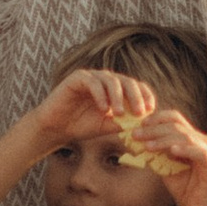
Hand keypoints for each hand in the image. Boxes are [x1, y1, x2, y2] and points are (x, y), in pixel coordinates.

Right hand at [36, 68, 154, 151]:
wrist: (56, 128)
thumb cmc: (81, 126)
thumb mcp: (107, 126)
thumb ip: (123, 123)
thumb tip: (144, 124)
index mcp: (116, 90)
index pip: (135, 87)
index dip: (145, 95)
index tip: (150, 110)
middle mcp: (106, 80)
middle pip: (127, 81)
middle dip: (136, 96)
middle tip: (140, 112)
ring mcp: (92, 77)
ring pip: (111, 80)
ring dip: (118, 96)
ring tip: (120, 113)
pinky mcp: (78, 78)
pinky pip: (93, 82)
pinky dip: (101, 95)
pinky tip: (104, 109)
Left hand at [116, 108, 206, 205]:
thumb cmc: (185, 190)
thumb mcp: (166, 168)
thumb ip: (156, 154)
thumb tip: (138, 142)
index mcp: (192, 138)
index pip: (174, 118)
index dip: (156, 118)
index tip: (139, 125)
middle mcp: (201, 141)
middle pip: (177, 125)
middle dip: (154, 129)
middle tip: (136, 135)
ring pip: (185, 136)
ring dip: (163, 139)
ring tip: (147, 145)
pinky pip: (199, 152)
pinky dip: (185, 149)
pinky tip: (171, 151)